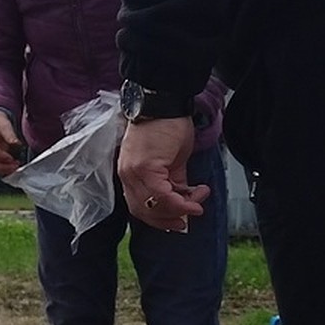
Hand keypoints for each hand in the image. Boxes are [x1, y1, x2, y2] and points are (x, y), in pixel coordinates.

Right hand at [0, 111, 25, 176]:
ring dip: (3, 170)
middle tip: (15, 165)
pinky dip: (2, 171)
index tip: (12, 158)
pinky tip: (11, 168)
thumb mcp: (4, 124)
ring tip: (14, 167)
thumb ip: (9, 134)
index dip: (1, 155)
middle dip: (3, 166)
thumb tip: (15, 143)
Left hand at [117, 117, 207, 231]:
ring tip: (197, 203)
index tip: (178, 221)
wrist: (164, 103)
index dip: (160, 218)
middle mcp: (127, 176)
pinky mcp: (145, 168)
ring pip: (154, 206)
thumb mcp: (170, 159)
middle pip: (144, 211)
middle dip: (169, 220)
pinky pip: (163, 195)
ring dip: (179, 210)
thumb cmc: (166, 125)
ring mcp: (134, 173)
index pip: (139, 207)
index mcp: (130, 174)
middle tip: (188, 219)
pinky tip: (197, 198)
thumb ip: (173, 181)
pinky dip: (180, 202)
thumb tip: (182, 198)